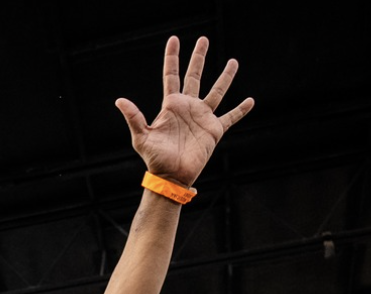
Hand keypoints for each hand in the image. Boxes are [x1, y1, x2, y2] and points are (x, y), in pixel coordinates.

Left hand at [115, 36, 254, 187]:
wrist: (172, 177)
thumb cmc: (155, 159)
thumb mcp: (142, 137)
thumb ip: (134, 117)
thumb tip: (120, 100)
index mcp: (171, 105)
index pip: (171, 75)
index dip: (172, 57)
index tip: (174, 39)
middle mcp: (188, 107)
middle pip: (195, 76)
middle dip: (199, 58)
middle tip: (203, 39)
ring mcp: (202, 117)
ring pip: (217, 92)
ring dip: (225, 77)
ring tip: (233, 61)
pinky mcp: (214, 130)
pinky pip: (230, 117)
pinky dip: (240, 110)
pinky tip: (250, 101)